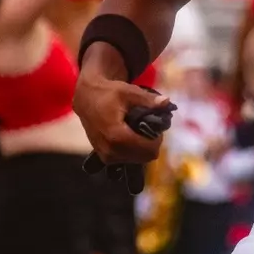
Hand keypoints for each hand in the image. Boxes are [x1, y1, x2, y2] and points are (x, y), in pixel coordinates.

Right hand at [74, 43, 172, 166]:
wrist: (86, 99)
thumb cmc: (108, 93)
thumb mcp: (129, 92)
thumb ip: (148, 100)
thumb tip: (167, 102)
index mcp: (116, 136)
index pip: (148, 149)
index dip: (157, 138)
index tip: (155, 126)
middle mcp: (110, 151)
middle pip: (145, 157)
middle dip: (150, 143)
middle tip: (147, 127)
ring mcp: (106, 157)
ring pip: (137, 160)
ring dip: (141, 148)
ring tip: (137, 130)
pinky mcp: (104, 158)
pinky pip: (127, 161)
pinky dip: (132, 151)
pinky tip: (130, 137)